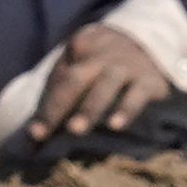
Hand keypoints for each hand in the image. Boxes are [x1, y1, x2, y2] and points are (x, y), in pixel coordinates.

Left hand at [10, 23, 184, 152]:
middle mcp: (99, 55)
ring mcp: (125, 65)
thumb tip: (31, 142)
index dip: (43, 109)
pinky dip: (126, 109)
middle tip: (40, 134)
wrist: (155, 43)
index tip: (32, 135)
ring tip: (75, 130)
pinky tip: (115, 126)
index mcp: (77, 48)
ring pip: (105, 86)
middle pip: (73, 80)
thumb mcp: (83, 71)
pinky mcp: (149, 80)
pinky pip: (136, 95)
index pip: (56, 82)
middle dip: (56, 107)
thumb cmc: (107, 67)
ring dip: (89, 108)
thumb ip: (58, 103)